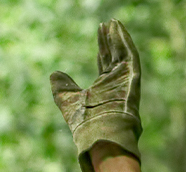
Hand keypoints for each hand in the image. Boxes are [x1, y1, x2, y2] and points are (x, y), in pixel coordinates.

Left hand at [50, 20, 141, 171]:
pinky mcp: (131, 78)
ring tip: (112, 22)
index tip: (99, 31)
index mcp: (104, 88)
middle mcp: (117, 84)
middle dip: (110, 40)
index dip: (102, 47)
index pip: (105, 62)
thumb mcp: (67, 101)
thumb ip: (61, 87)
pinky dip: (124, 41)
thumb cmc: (84, 124)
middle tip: (106, 23)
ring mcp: (125, 81)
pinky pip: (130, 55)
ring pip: (123, 53)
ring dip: (118, 37)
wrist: (97, 134)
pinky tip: (117, 28)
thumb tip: (54, 74)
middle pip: (114, 56)